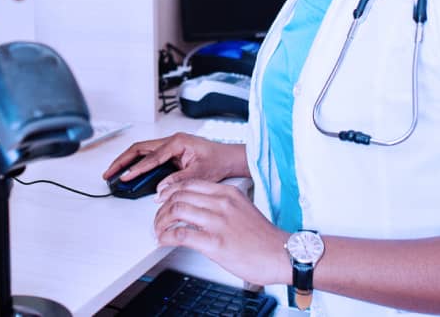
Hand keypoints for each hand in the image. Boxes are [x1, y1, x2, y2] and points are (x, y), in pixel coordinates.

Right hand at [101, 133, 247, 188]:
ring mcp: (169, 147)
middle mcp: (171, 142)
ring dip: (127, 162)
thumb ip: (178, 181)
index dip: (136, 169)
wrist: (229, 158)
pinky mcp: (170, 153)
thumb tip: (161, 190)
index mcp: (177, 142)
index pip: (151, 157)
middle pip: (139, 149)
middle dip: (122, 161)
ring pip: (141, 152)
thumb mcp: (199, 174)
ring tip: (114, 173)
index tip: (125, 178)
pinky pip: (148, 157)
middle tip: (109, 173)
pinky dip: (136, 164)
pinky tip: (129, 173)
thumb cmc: (218, 161)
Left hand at [153, 179, 289, 287]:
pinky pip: (180, 235)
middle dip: (162, 208)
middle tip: (158, 218)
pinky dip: (166, 238)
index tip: (162, 200)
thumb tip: (198, 209)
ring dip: (160, 222)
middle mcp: (221, 203)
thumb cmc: (264, 238)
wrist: (281, 255)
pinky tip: (163, 241)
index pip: (189, 184)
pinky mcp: (214, 242)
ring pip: (176, 211)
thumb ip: (221, 205)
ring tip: (159, 231)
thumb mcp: (242, 209)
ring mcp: (218, 222)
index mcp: (228, 193)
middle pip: (178, 196)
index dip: (170, 191)